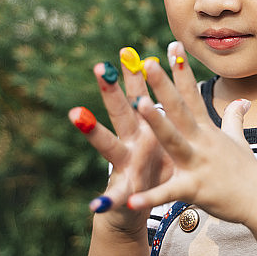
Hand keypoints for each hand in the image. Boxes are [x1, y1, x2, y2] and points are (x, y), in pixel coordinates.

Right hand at [68, 47, 173, 234]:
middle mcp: (129, 141)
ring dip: (92, 130)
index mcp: (143, 128)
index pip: (137, 95)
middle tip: (100, 66)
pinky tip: (96, 205)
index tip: (130, 49)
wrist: (138, 206)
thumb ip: (169, 113)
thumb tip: (178, 85)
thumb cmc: (157, 167)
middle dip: (110, 89)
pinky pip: (113, 196)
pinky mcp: (122, 192)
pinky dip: (105, 201)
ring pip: (106, 145)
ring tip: (77, 114)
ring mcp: (122, 165)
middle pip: (119, 111)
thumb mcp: (166, 137)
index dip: (135, 75)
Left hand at [126, 42, 256, 225]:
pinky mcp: (195, 189)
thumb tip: (244, 100)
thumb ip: (235, 118)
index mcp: (207, 130)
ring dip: (157, 122)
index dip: (182, 70)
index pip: (193, 94)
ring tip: (138, 105)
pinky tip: (130, 199)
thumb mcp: (239, 141)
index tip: (172, 46)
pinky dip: (150, 197)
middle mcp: (202, 141)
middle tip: (148, 63)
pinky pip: (169, 192)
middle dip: (164, 86)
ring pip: (174, 140)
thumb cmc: (248, 172)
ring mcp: (199, 163)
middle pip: (180, 109)